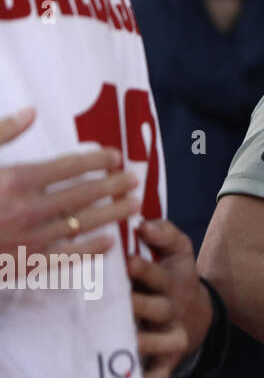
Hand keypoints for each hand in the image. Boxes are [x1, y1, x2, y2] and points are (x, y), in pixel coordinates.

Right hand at [0, 107, 138, 256]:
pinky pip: (65, 258)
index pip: (69, 166)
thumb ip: (0, 133)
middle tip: (136, 178)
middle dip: (113, 185)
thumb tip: (31, 112)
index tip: (115, 155)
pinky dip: (90, 250)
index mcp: (14, 180)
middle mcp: (27, 209)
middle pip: (83, 194)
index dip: (96, 159)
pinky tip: (109, 242)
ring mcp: (27, 240)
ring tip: (135, 205)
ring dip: (112, 214)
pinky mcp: (22, 265)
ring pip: (82, 225)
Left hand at [127, 219, 211, 377]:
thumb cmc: (174, 278)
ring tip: (118, 340)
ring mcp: (171, 336)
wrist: (195, 316)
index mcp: (171, 282)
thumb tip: (142, 224)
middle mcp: (172, 310)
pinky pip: (160, 374)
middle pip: (158, 309)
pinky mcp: (168, 361)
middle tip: (115, 303)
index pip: (159, 274)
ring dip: (141, 341)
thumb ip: (164, 233)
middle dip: (138, 305)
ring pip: (159, 342)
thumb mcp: (178, 251)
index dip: (144, 269)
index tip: (128, 261)